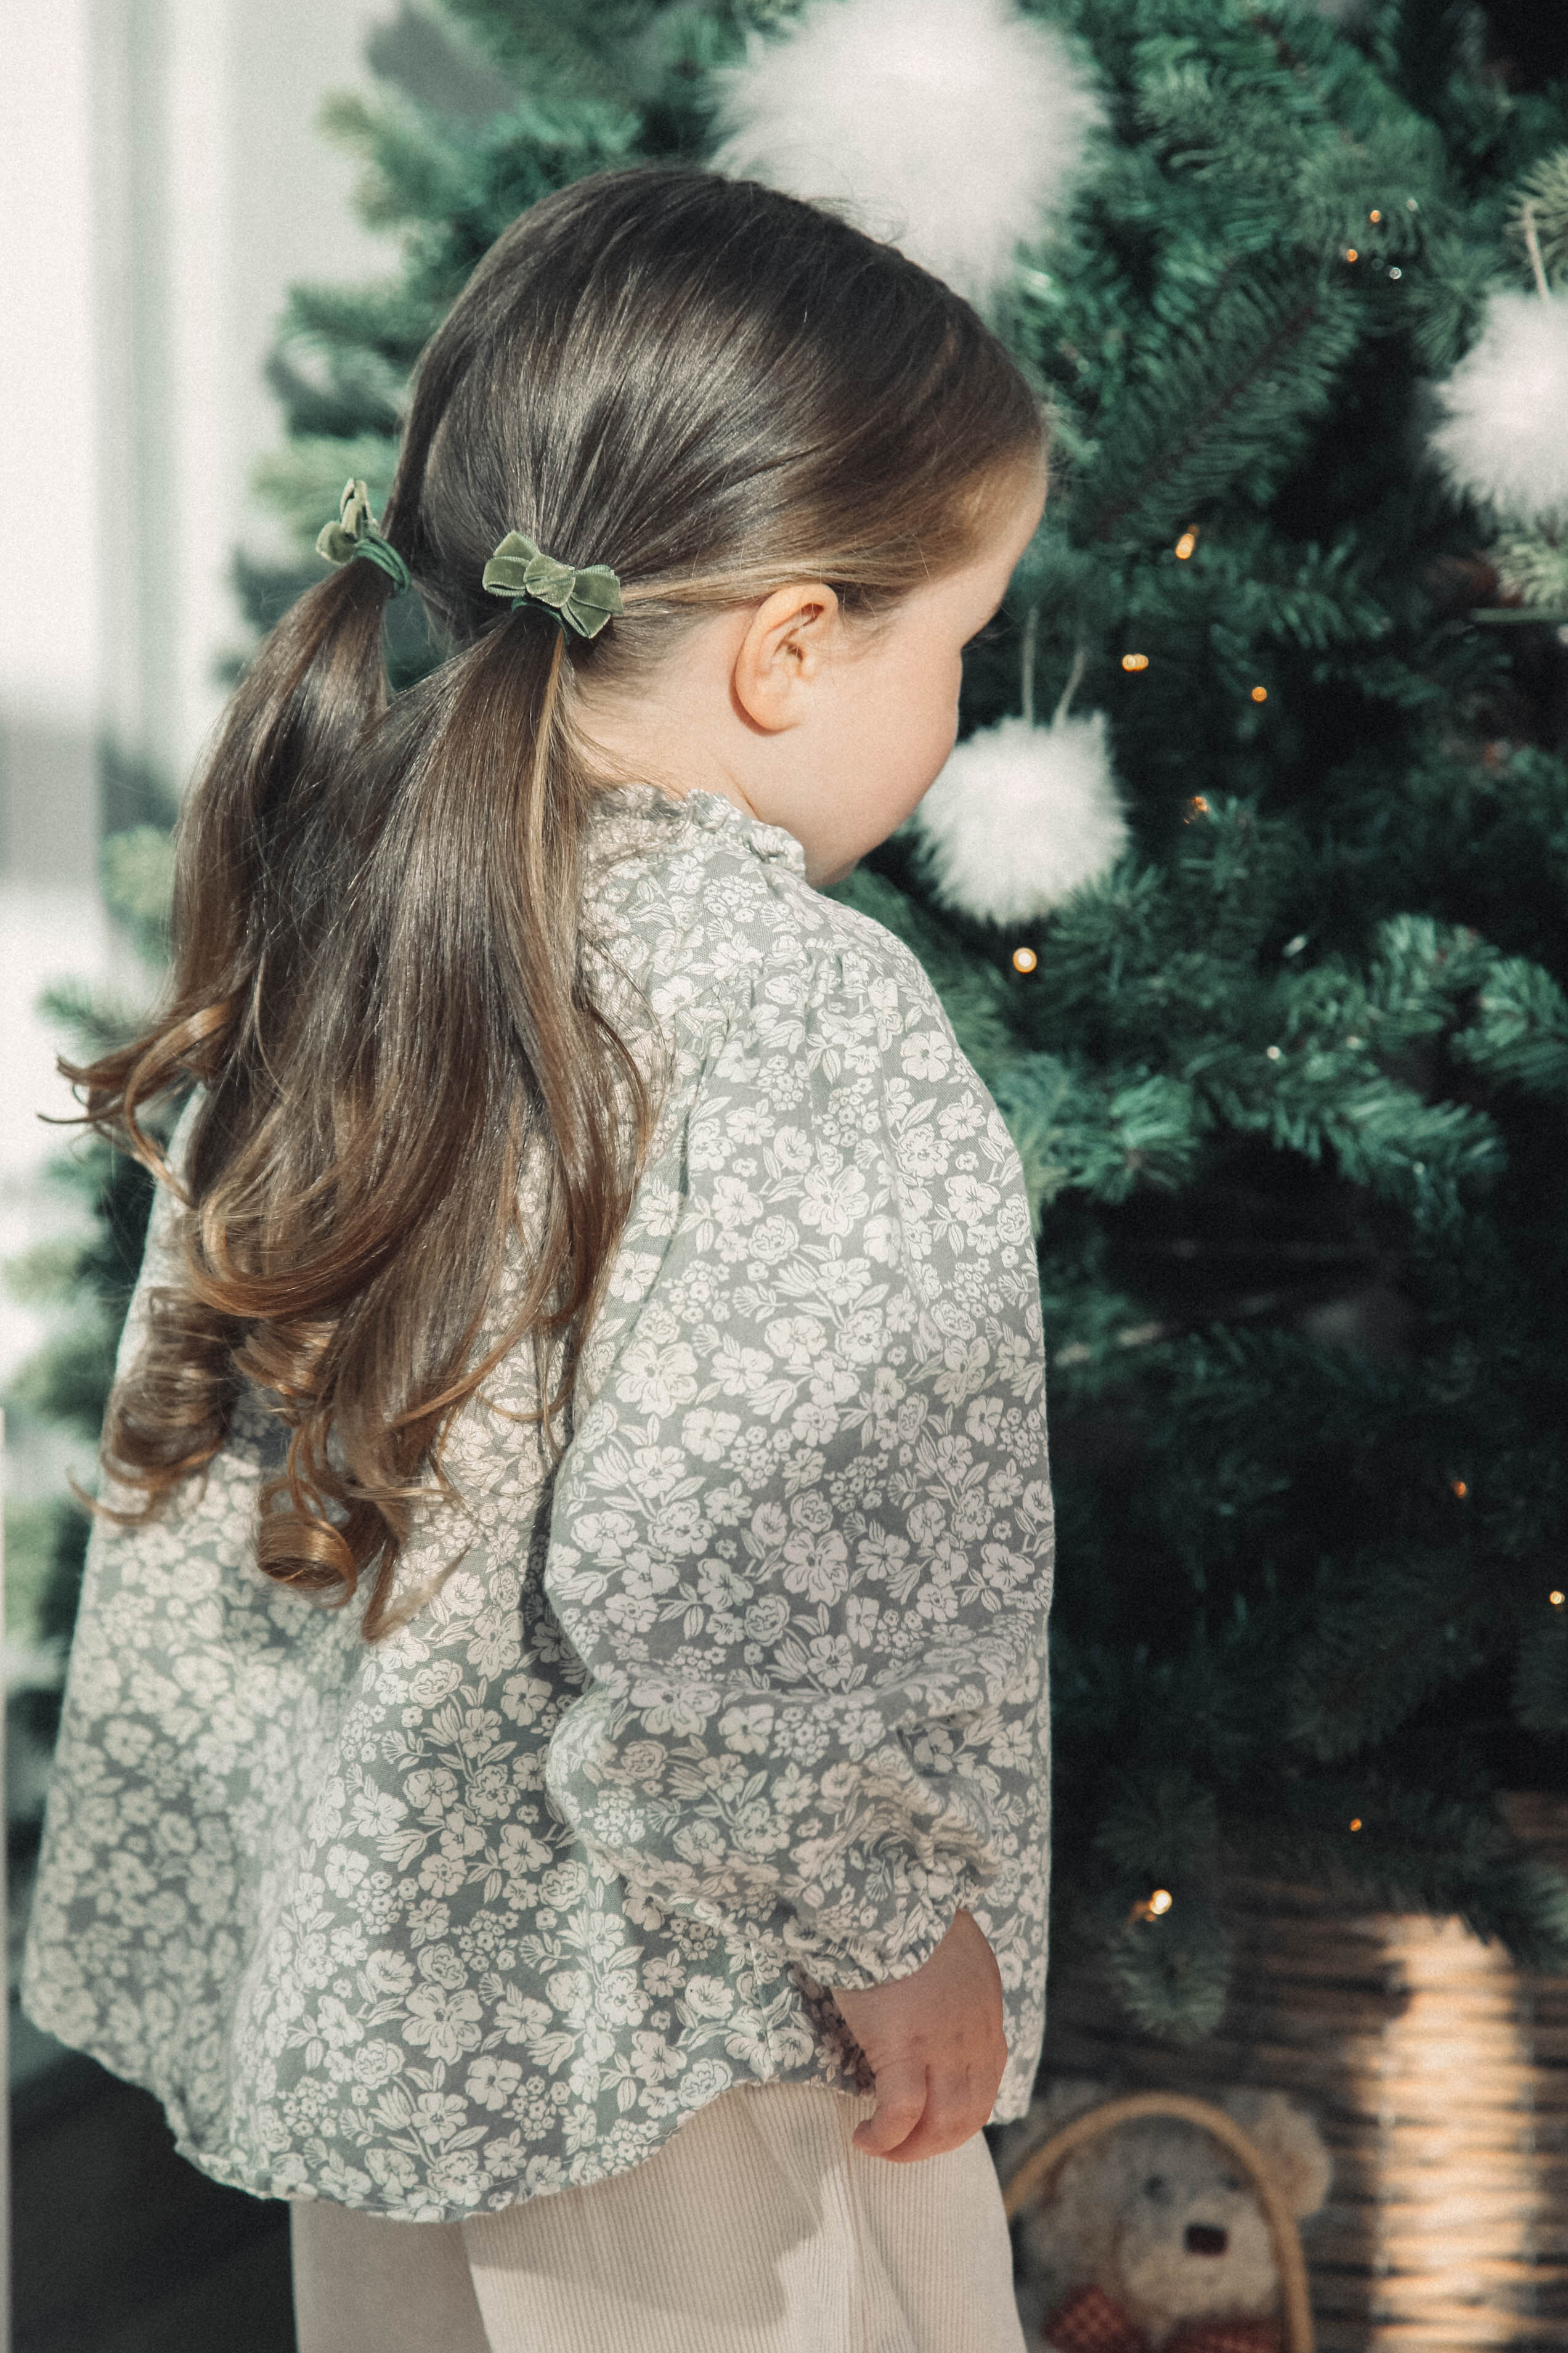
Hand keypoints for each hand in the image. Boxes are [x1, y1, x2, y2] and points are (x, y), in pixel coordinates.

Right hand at [826, 1909, 1006, 2162]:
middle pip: (969, 2115)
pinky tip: (862, 2136)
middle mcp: (975, 2037)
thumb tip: (933, 2017)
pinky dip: (883, 2136)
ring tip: (880, 2147)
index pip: (986, 2084)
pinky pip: (899, 2115)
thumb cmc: (905, 1915)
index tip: (926, 2120)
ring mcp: (942, 2047)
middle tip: (900, 2146)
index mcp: (986, 2013)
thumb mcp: (952, 1953)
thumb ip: (954, 1989)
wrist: (888, 1896)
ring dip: (910, 2148)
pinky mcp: (904, 2049)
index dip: (956, 2114)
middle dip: (935, 2142)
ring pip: (942, 2124)